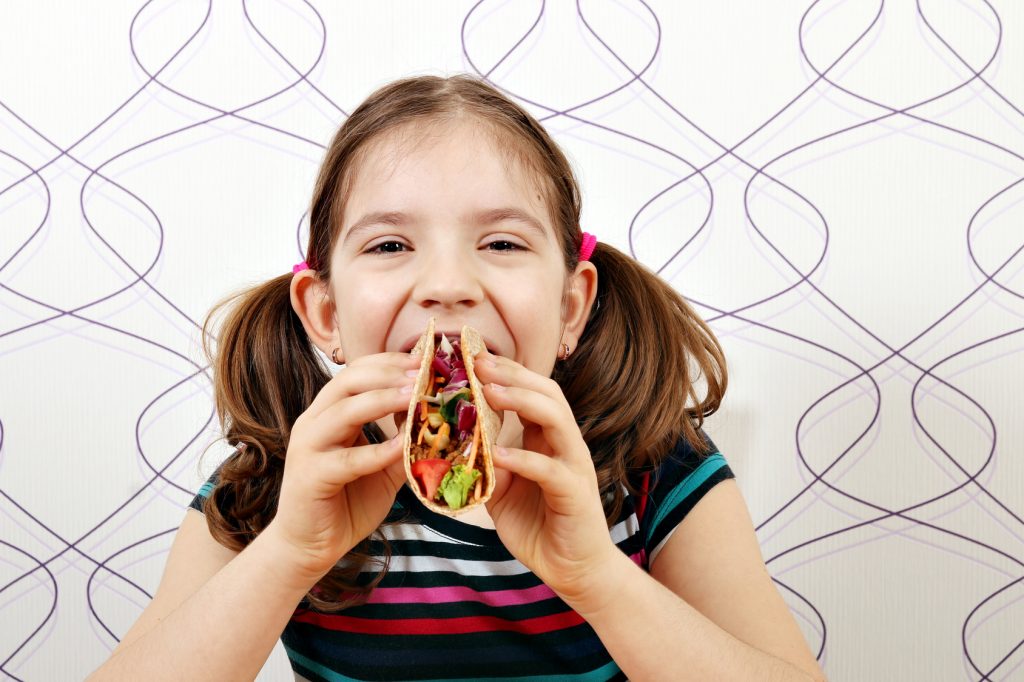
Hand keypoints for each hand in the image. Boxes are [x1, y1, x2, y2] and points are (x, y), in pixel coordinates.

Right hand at [264, 352, 419, 586]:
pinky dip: (376, 451)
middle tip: (424, 374)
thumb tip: (437, 418)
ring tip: (416, 397)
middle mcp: (314, 422)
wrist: (310, 546)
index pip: (356, 372)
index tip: (424, 360)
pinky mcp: (310, 477)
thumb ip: (402, 440)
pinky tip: (402, 448)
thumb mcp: (383, 465)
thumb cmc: (347, 501)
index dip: (390, 362)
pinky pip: (347, 459)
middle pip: (348, 382)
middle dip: (388, 374)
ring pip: (344, 411)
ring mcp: (308, 447)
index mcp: (329, 413)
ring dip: (382, 400)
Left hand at [473, 350, 620, 605]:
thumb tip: (452, 441)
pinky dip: (523, 458)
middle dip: (512, 374)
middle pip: (547, 393)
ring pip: (556, 418)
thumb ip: (485, 463)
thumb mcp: (502, 489)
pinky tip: (496, 453)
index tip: (471, 357)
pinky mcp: (575, 494)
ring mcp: (574, 466)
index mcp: (549, 440)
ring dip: (521, 401)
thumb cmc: (538, 527)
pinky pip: (550, 469)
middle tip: (476, 362)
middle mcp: (565, 445)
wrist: (574, 571)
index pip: (532, 391)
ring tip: (488, 391)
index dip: (505, 372)